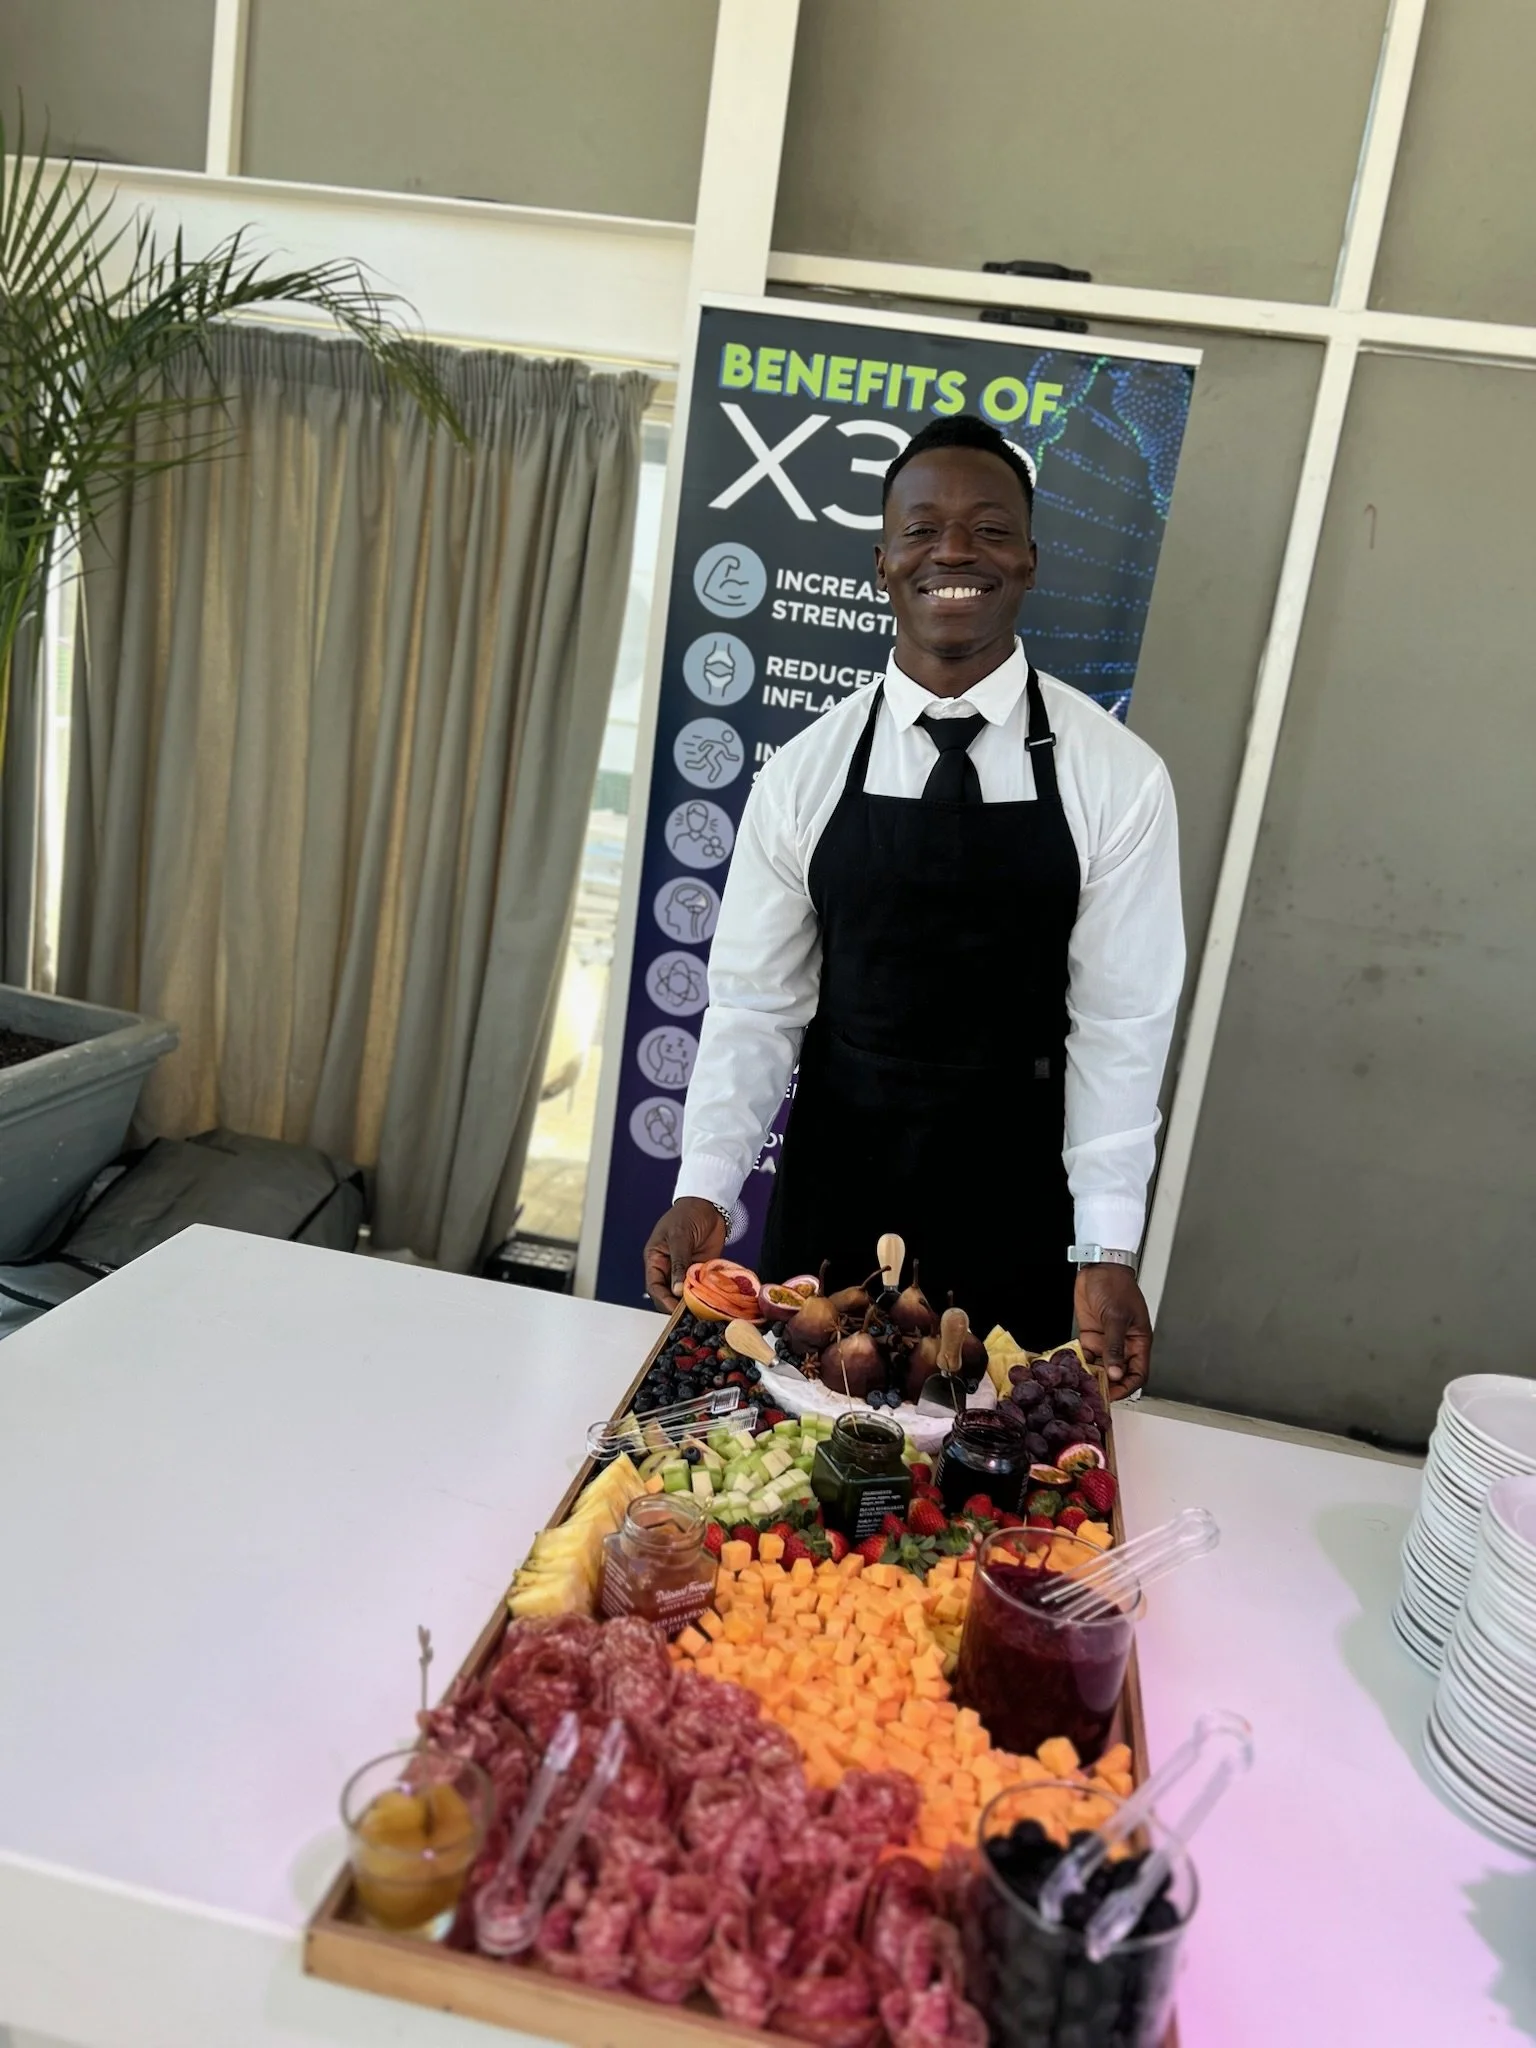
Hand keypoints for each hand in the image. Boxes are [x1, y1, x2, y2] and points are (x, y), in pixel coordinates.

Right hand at [644, 1198, 726, 1311]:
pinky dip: (706, 1293)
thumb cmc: (687, 1214)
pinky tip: (713, 1299)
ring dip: (694, 1301)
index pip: (654, 1286)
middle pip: (669, 1294)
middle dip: (678, 1304)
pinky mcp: (701, 1270)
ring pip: (686, 1293)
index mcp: (655, 1259)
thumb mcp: (680, 1237)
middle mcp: (669, 1267)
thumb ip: (679, 1264)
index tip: (674, 1310)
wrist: (709, 1204)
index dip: (663, 1299)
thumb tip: (677, 1289)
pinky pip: (701, 1286)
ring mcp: (686, 1270)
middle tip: (691, 1312)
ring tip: (702, 1309)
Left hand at [1074, 1264, 1152, 1399]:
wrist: (1099, 1268)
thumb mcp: (1116, 1317)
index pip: (1138, 1373)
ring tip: (1080, 1384)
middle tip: (1093, 1394)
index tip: (1113, 1395)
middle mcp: (1123, 1345)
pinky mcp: (1090, 1336)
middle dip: (1108, 1385)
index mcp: (1138, 1342)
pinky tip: (1072, 1369)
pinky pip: (1087, 1356)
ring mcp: (1106, 1341)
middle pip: (1118, 1374)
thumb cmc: (1116, 1286)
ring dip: (1092, 1375)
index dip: (1127, 1387)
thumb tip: (1116, 1373)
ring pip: (1101, 1367)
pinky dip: (1080, 1363)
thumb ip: (1115, 1346)